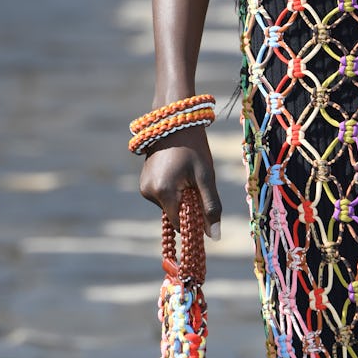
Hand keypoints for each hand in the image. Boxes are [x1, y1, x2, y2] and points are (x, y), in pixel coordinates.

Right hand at [139, 125, 221, 239]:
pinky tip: (178, 171)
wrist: (175, 121)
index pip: (180, 224)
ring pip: (169, 205)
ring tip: (187, 173)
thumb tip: (214, 236)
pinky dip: (173, 190)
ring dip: (181, 197)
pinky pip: (162, 195)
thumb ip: (211, 207)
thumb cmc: (193, 147)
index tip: (205, 210)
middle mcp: (148, 192)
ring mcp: (144, 186)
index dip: (195, 222)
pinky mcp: (143, 181)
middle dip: (189, 206)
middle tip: (198, 183)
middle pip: (174, 214)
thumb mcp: (206, 176)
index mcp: (163, 192)